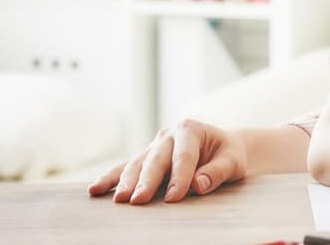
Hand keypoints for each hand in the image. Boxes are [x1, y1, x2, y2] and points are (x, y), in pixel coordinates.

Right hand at [87, 119, 246, 203]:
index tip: (174, 197)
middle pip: (156, 159)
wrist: (222, 148)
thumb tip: (198, 184)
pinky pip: (125, 169)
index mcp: (191, 129)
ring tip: (118, 199)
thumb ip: (218, 171)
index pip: (184, 156)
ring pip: (137, 164)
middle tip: (138, 200)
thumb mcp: (233, 161)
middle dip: (147, 181)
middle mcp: (168, 135)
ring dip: (125, 182)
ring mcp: (154, 146)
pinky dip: (111, 179)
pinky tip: (95, 190)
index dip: (179, 177)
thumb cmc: (228, 155)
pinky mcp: (145, 158)